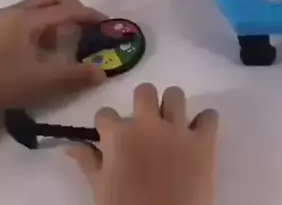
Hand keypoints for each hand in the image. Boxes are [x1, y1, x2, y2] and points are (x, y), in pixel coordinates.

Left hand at [0, 0, 107, 109]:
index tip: (107, 23)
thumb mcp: (43, 82)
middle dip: (73, 8)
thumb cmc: (0, 82)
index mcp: (29, 20)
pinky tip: (40, 49)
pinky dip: (40, 24)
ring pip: (36, 6)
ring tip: (63, 42)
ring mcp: (0, 19)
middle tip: (87, 25)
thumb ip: (76, 76)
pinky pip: (24, 16)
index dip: (90, 15)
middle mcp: (15, 12)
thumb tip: (102, 73)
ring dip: (55, 17)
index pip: (68, 10)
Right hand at [67, 84, 218, 204]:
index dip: (108, 124)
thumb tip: (71, 147)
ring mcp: (178, 130)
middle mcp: (148, 124)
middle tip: (146, 121)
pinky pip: (210, 116)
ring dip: (173, 105)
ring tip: (173, 122)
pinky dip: (205, 121)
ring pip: (176, 94)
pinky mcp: (204, 141)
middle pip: (144, 91)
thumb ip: (89, 163)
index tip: (112, 135)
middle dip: (143, 102)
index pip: (106, 113)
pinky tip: (199, 133)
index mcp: (119, 137)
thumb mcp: (101, 189)